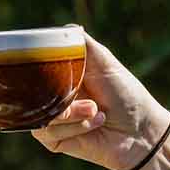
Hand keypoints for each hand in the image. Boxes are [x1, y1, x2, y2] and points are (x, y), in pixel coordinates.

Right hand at [32, 31, 169, 169]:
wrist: (140, 131)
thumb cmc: (126, 93)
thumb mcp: (104, 62)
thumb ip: (83, 44)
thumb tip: (67, 28)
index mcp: (60, 75)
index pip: (32, 68)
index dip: (32, 68)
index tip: (42, 67)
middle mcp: (52, 95)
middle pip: (28, 91)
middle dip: (55, 94)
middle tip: (83, 96)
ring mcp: (51, 118)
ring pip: (38, 112)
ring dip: (71, 113)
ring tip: (96, 111)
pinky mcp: (53, 140)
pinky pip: (46, 132)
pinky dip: (73, 127)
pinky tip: (95, 124)